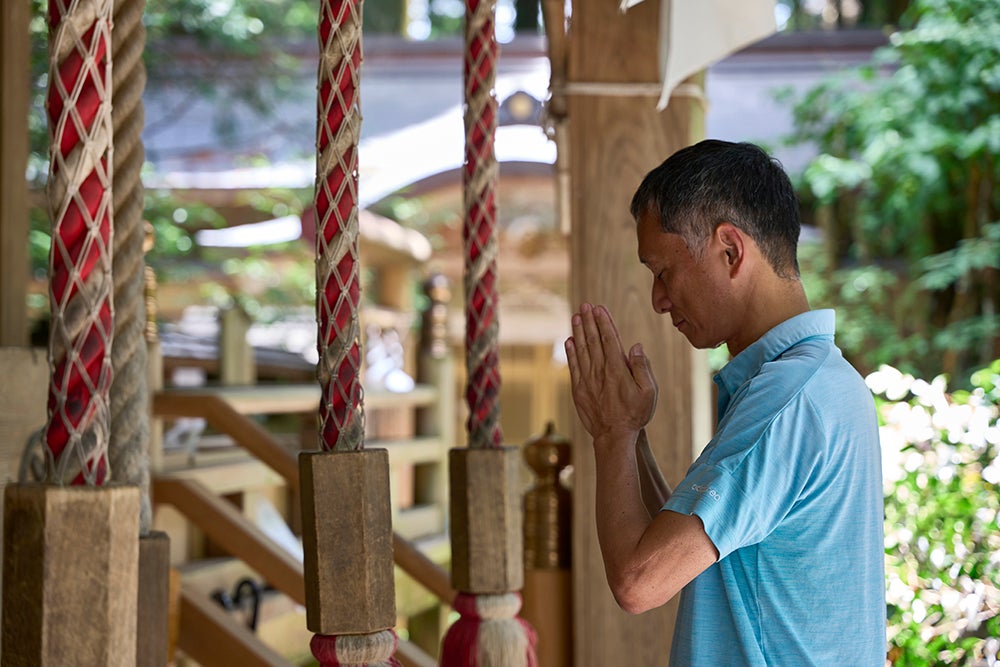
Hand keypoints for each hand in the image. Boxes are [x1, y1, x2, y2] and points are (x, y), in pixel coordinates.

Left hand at [565, 303, 657, 442]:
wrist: (614, 436)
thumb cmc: (635, 414)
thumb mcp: (648, 391)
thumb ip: (642, 367)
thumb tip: (635, 346)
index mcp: (617, 369)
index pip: (609, 339)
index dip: (603, 322)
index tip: (599, 308)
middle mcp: (600, 371)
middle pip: (593, 340)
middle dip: (589, 321)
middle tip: (585, 305)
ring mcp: (587, 380)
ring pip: (581, 350)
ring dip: (578, 332)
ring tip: (576, 317)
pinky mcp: (579, 390)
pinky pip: (573, 366)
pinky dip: (571, 352)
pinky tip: (569, 341)